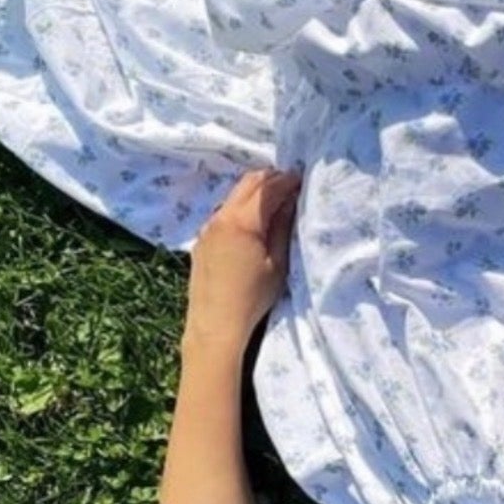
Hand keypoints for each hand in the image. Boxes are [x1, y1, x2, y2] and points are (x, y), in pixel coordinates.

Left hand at [184, 167, 301, 351]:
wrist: (215, 324)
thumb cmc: (253, 297)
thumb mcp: (277, 263)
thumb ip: (282, 227)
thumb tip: (289, 201)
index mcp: (242, 221)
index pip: (266, 188)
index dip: (286, 180)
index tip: (301, 179)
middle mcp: (220, 217)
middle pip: (247, 183)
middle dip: (270, 179)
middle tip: (290, 184)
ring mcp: (207, 228)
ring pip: (233, 197)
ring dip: (254, 193)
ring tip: (274, 202)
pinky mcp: (202, 240)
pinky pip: (224, 213)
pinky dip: (241, 208)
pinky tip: (252, 222)